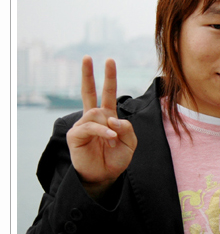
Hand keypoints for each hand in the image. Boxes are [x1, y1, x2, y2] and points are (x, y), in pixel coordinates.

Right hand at [66, 56, 136, 199]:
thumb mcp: (130, 142)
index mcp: (107, 116)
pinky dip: (103, 131)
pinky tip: (109, 138)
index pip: (107, 93)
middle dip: (88, 74)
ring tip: (112, 141)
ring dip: (109, 126)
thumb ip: (126, 127)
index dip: (109, 78)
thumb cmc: (116, 158)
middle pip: (89, 92)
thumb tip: (112, 118)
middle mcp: (93, 118)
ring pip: (97, 113)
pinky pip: (91, 126)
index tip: (109, 60)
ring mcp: (82, 125)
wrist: (105, 176)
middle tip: (88, 57)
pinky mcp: (75, 135)